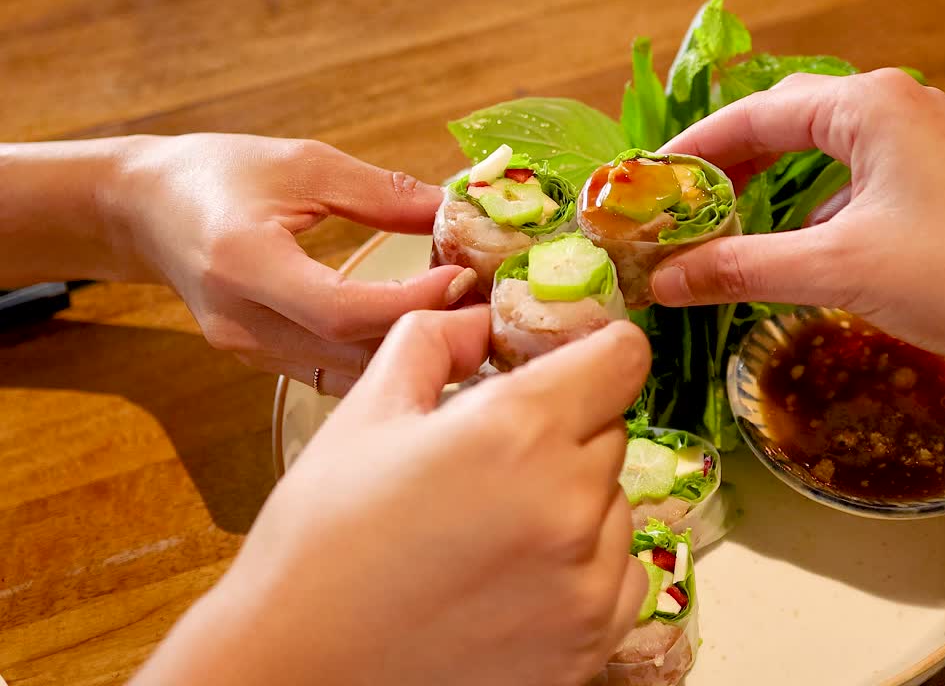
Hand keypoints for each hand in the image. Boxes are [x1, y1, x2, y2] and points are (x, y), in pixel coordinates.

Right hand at [112, 134, 476, 392]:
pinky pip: (332, 374)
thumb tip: (457, 209)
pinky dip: (383, 360)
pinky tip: (424, 337)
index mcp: (243, 263)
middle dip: (428, 335)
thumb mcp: (301, 162)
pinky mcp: (259, 361)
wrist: (145, 209)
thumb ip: (380, 193)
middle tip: (488, 308)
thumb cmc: (217, 173)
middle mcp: (242, 321)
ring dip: (411, 355)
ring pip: (347, 375)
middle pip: (351, 352)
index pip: (341, 309)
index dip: (411, 304)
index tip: (465, 278)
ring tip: (466, 321)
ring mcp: (248, 350)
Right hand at [133, 312, 652, 685]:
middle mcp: (571, 501)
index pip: (623, 357)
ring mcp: (588, 579)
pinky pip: (621, 573)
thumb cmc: (321, 541)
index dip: (596, 351)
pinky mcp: (592, 639)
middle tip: (494, 462)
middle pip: (612, 430)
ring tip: (495, 528)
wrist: (300, 670)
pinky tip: (518, 577)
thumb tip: (479, 315)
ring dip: (576, 500)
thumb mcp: (365, 416)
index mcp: (519, 430)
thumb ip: (433, 341)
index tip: (569, 366)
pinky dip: (586, 566)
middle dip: (566, 431)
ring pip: (616, 503)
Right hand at [648, 69, 944, 365]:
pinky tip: (788, 255)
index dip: (691, 154)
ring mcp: (918, 139)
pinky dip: (811, 213)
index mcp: (866, 105)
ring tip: (715, 235)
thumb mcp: (840, 270)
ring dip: (768, 195)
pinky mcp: (935, 176)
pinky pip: (852, 182)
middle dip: (726, 171)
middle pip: (782, 127)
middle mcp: (891, 105)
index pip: (752, 115)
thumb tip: (665, 280)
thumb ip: (743, 269)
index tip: (643, 190)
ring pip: (818, 157)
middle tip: (672, 215)